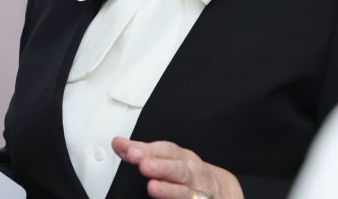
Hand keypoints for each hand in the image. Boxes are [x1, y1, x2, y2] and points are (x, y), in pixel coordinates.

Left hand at [112, 137, 242, 198]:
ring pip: (185, 191)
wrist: (219, 191)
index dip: (149, 150)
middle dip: (161, 166)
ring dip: (169, 190)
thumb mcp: (168, 158)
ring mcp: (198, 193)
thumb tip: (118, 144)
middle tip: (144, 165)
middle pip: (178, 169)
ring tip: (153, 188)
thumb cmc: (188, 173)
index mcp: (183, 158)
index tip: (131, 151)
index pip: (167, 150)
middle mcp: (192, 174)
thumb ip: (143, 152)